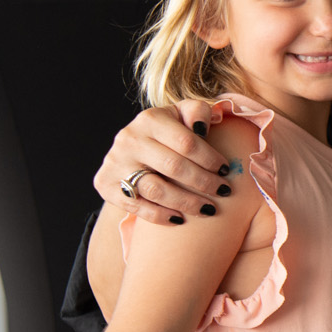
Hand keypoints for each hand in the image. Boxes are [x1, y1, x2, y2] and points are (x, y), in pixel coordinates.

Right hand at [93, 100, 229, 224]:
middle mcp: (129, 139)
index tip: (226, 170)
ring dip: (186, 202)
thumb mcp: (180, 114)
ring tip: (207, 209)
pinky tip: (180, 219)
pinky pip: (137, 206)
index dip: (210, 158)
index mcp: (150, 119)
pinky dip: (160, 215)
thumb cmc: (167, 132)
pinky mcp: (105, 184)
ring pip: (156, 189)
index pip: (187, 142)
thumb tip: (203, 126)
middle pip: (174, 167)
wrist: (129, 149)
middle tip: (223, 192)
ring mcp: (115, 163)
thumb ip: (197, 112)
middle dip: (203, 182)